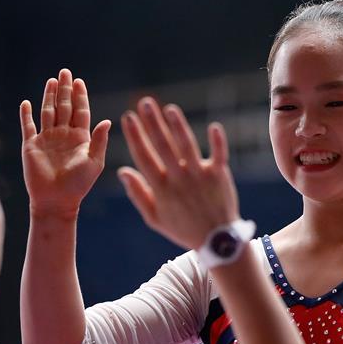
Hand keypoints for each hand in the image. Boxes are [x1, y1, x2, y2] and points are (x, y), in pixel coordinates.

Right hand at [20, 68, 110, 216]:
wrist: (57, 201)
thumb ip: (99, 140)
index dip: (80, 96)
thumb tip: (108, 120)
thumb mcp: (94, 162)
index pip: (80, 111)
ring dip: (49, 96)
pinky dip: (26, 114)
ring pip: (48, 112)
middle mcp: (63, 136)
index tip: (79, 81)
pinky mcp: (31, 146)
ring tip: (51, 80)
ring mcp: (47, 139)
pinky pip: (28, 126)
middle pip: (64, 107)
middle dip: (65, 90)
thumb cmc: (78, 185)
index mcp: (80, 138)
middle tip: (66, 72)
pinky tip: (26, 102)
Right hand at [119, 97, 239, 250]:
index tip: (128, 118)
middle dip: (152, 123)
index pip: (144, 157)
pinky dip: (217, 141)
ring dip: (178, 126)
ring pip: (187, 146)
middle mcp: (179, 179)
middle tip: (144, 103)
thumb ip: (138, 194)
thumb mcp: (154, 218)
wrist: (216, 240)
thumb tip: (122, 171)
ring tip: (169, 109)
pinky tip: (213, 126)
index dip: (135, 136)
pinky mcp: (219, 175)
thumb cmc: (183, 228)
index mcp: (161, 188)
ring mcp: (200, 176)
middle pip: (163, 146)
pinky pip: (219, 155)